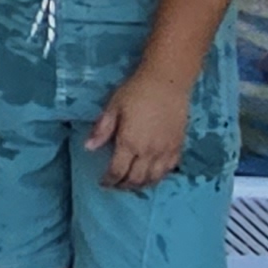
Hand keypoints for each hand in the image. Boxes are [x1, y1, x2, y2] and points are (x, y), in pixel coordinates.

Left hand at [87, 67, 191, 190]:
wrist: (168, 81)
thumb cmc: (137, 91)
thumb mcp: (114, 107)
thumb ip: (102, 129)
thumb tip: (88, 148)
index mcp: (130, 142)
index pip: (117, 171)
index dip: (109, 180)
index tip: (103, 182)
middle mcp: (149, 152)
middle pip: (136, 179)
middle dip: (123, 186)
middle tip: (116, 185)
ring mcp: (166, 151)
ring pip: (153, 178)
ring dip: (141, 185)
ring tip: (132, 183)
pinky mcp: (178, 146)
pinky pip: (169, 169)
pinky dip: (159, 176)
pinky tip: (152, 174)